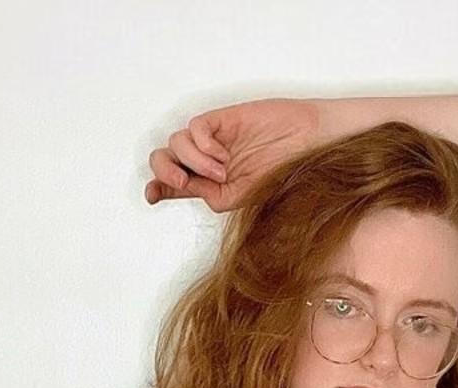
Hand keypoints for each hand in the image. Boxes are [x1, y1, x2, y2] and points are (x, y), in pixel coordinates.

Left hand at [144, 97, 322, 211]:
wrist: (305, 148)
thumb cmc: (279, 174)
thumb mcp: (239, 198)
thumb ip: (209, 195)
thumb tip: (186, 186)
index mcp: (207, 182)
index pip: (173, 183)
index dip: (157, 188)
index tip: (152, 196)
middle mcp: (204, 160)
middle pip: (164, 158)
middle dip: (165, 170)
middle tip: (183, 182)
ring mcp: (212, 139)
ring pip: (177, 142)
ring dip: (194, 161)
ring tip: (222, 171)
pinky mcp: (222, 119)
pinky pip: (195, 127)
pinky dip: (204, 145)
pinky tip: (223, 155)